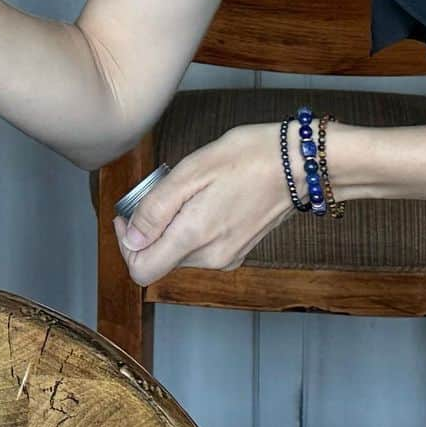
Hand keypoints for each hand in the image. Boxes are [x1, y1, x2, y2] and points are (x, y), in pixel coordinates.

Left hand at [113, 123, 293, 286]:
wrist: (299, 163)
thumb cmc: (248, 156)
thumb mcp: (193, 170)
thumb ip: (157, 208)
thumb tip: (131, 238)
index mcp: (195, 237)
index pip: (141, 270)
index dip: (125, 245)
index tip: (128, 214)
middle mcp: (211, 257)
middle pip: (160, 259)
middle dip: (152, 228)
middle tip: (164, 190)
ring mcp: (228, 257)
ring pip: (180, 253)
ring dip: (174, 226)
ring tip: (191, 190)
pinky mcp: (240, 251)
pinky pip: (202, 248)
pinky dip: (194, 228)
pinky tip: (208, 198)